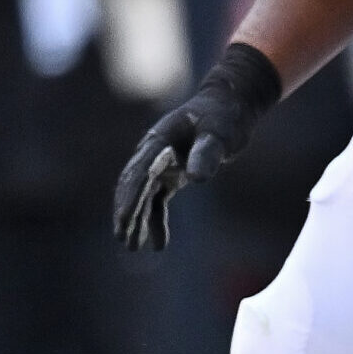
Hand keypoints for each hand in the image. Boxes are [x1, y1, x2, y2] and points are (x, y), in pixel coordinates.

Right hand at [114, 42, 281, 250]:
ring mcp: (160, 164)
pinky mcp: (171, 173)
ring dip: (137, 220)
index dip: (130, 198)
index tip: (124, 219)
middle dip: (126, 213)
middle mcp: (152, 154)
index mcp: (158, 142)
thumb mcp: (219, 133)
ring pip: (142, 196)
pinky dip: (155, 219)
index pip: (139, 174)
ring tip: (133, 247)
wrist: (227, 106)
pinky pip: (157, 199)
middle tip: (124, 239)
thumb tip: (195, 179)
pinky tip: (158, 243)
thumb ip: (207, 152)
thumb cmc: (223, 116)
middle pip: (133, 187)